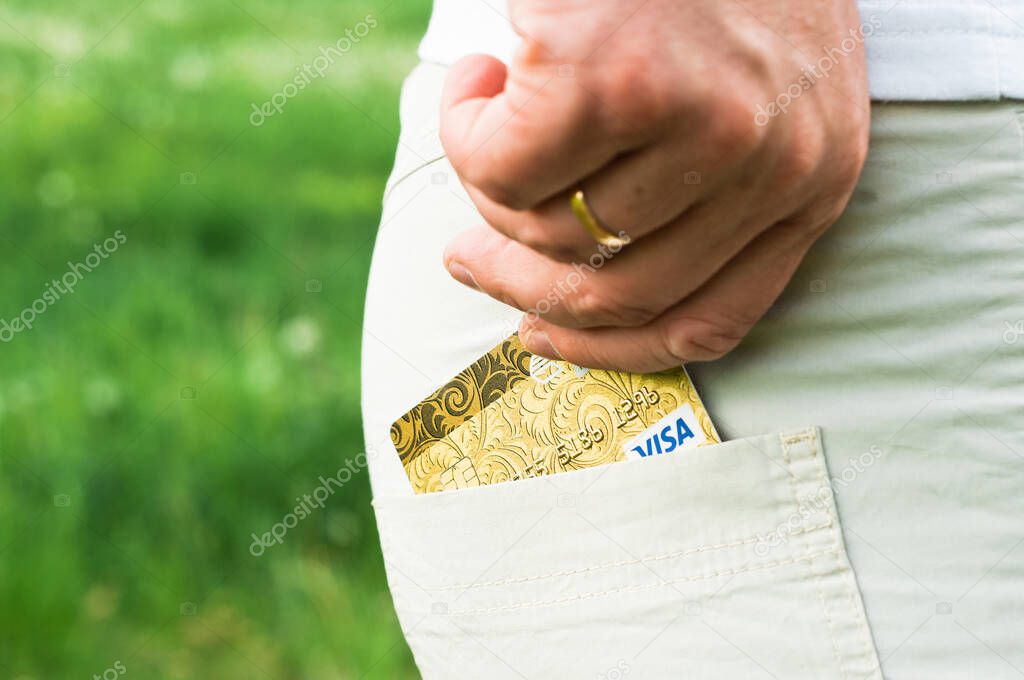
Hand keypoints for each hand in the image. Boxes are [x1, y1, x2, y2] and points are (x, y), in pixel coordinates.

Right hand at [439, 0, 869, 371]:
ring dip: (491, 185)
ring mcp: (699, 124)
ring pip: (548, 233)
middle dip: (518, 287)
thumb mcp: (753, 92)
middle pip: (616, 295)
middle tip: (463, 254)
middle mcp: (773, 163)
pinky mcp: (614, 80)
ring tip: (490, 114)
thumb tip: (573, 276)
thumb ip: (702, 189)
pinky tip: (483, 72)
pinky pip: (499, 168)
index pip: (709, 323)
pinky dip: (466, 128)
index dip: (610, 351)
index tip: (539, 336)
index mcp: (815, 178)